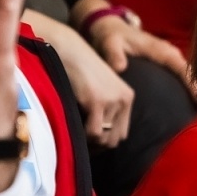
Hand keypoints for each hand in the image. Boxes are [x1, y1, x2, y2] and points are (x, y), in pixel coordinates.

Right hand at [60, 31, 134, 146]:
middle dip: (98, 143)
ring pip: (104, 137)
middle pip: (115, 139)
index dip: (106, 140)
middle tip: (82, 139)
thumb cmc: (79, 71)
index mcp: (127, 98)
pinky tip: (75, 125)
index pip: (122, 133)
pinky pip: (93, 132)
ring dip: (89, 140)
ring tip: (77, 130)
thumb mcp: (100, 90)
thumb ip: (105, 109)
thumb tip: (99, 139)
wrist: (70, 52)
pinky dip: (83, 134)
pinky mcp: (98, 101)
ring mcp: (112, 101)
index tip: (90, 141)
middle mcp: (124, 100)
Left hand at [85, 9, 192, 91]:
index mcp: (160, 50)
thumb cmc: (112, 37)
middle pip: (191, 73)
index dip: (193, 84)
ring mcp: (170, 57)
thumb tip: (119, 67)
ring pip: (189, 74)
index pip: (182, 68)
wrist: (112, 28)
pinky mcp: (167, 62)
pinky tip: (193, 103)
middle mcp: (170, 52)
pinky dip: (189, 87)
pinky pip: (183, 74)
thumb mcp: (110, 43)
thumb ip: (114, 54)